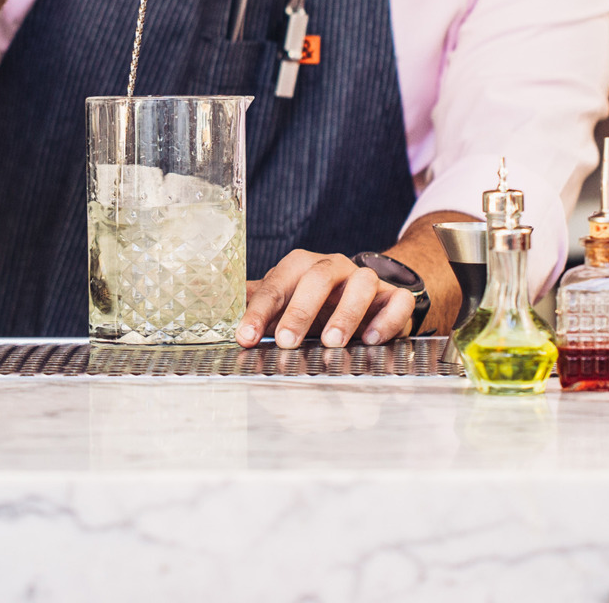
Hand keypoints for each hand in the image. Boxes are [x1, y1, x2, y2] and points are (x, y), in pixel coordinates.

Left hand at [236, 251, 416, 349]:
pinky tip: (372, 339)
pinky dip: (387, 319)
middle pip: (317, 278)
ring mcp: (365, 279)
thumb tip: (212, 311)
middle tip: (286, 341)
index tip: (244, 338)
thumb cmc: (315, 301)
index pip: (275, 285)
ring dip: (346, 313)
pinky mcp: (393, 296)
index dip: (258, 312)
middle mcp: (333, 267)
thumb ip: (256, 304)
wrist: (366, 296)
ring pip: (360, 284)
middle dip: (300, 311)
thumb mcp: (284, 300)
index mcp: (300, 266)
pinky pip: (396, 300)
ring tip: (333, 342)